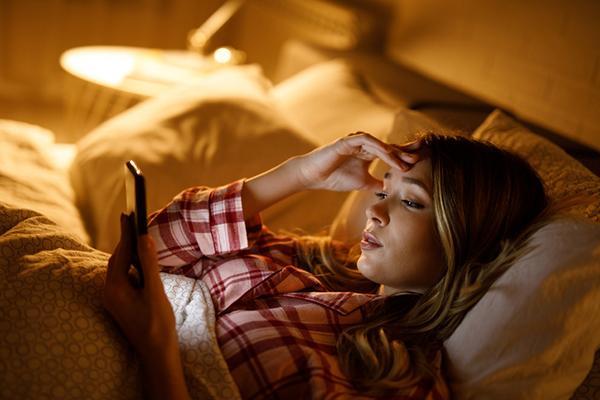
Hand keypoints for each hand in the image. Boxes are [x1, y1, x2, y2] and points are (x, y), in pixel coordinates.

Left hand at [103, 214, 177, 359]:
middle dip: (126, 241)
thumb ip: (150, 264)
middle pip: (117, 260)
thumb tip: (145, 238)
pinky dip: (131, 266)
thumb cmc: (158, 324)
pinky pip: (123, 278)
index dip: (126, 233)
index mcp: (115, 288)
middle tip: (133, 219)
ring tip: (138, 236)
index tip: (128, 213)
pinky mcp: (120, 303)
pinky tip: (140, 262)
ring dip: (128, 253)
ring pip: (119, 269)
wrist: (156, 352)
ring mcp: (113, 299)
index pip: (120, 254)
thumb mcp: (156, 292)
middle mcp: (109, 292)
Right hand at [294, 132, 420, 191]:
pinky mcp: (347, 141)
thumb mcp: (362, 183)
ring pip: (380, 144)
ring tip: (407, 164)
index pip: (391, 152)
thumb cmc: (334, 178)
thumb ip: (377, 183)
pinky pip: (367, 141)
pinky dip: (379, 148)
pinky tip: (389, 156)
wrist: (313, 176)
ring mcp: (356, 141)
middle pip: (390, 146)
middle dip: (406, 151)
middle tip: (422, 156)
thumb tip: (391, 189)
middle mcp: (364, 144)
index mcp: (368, 153)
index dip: (405, 155)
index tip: (421, 161)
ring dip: (394, 154)